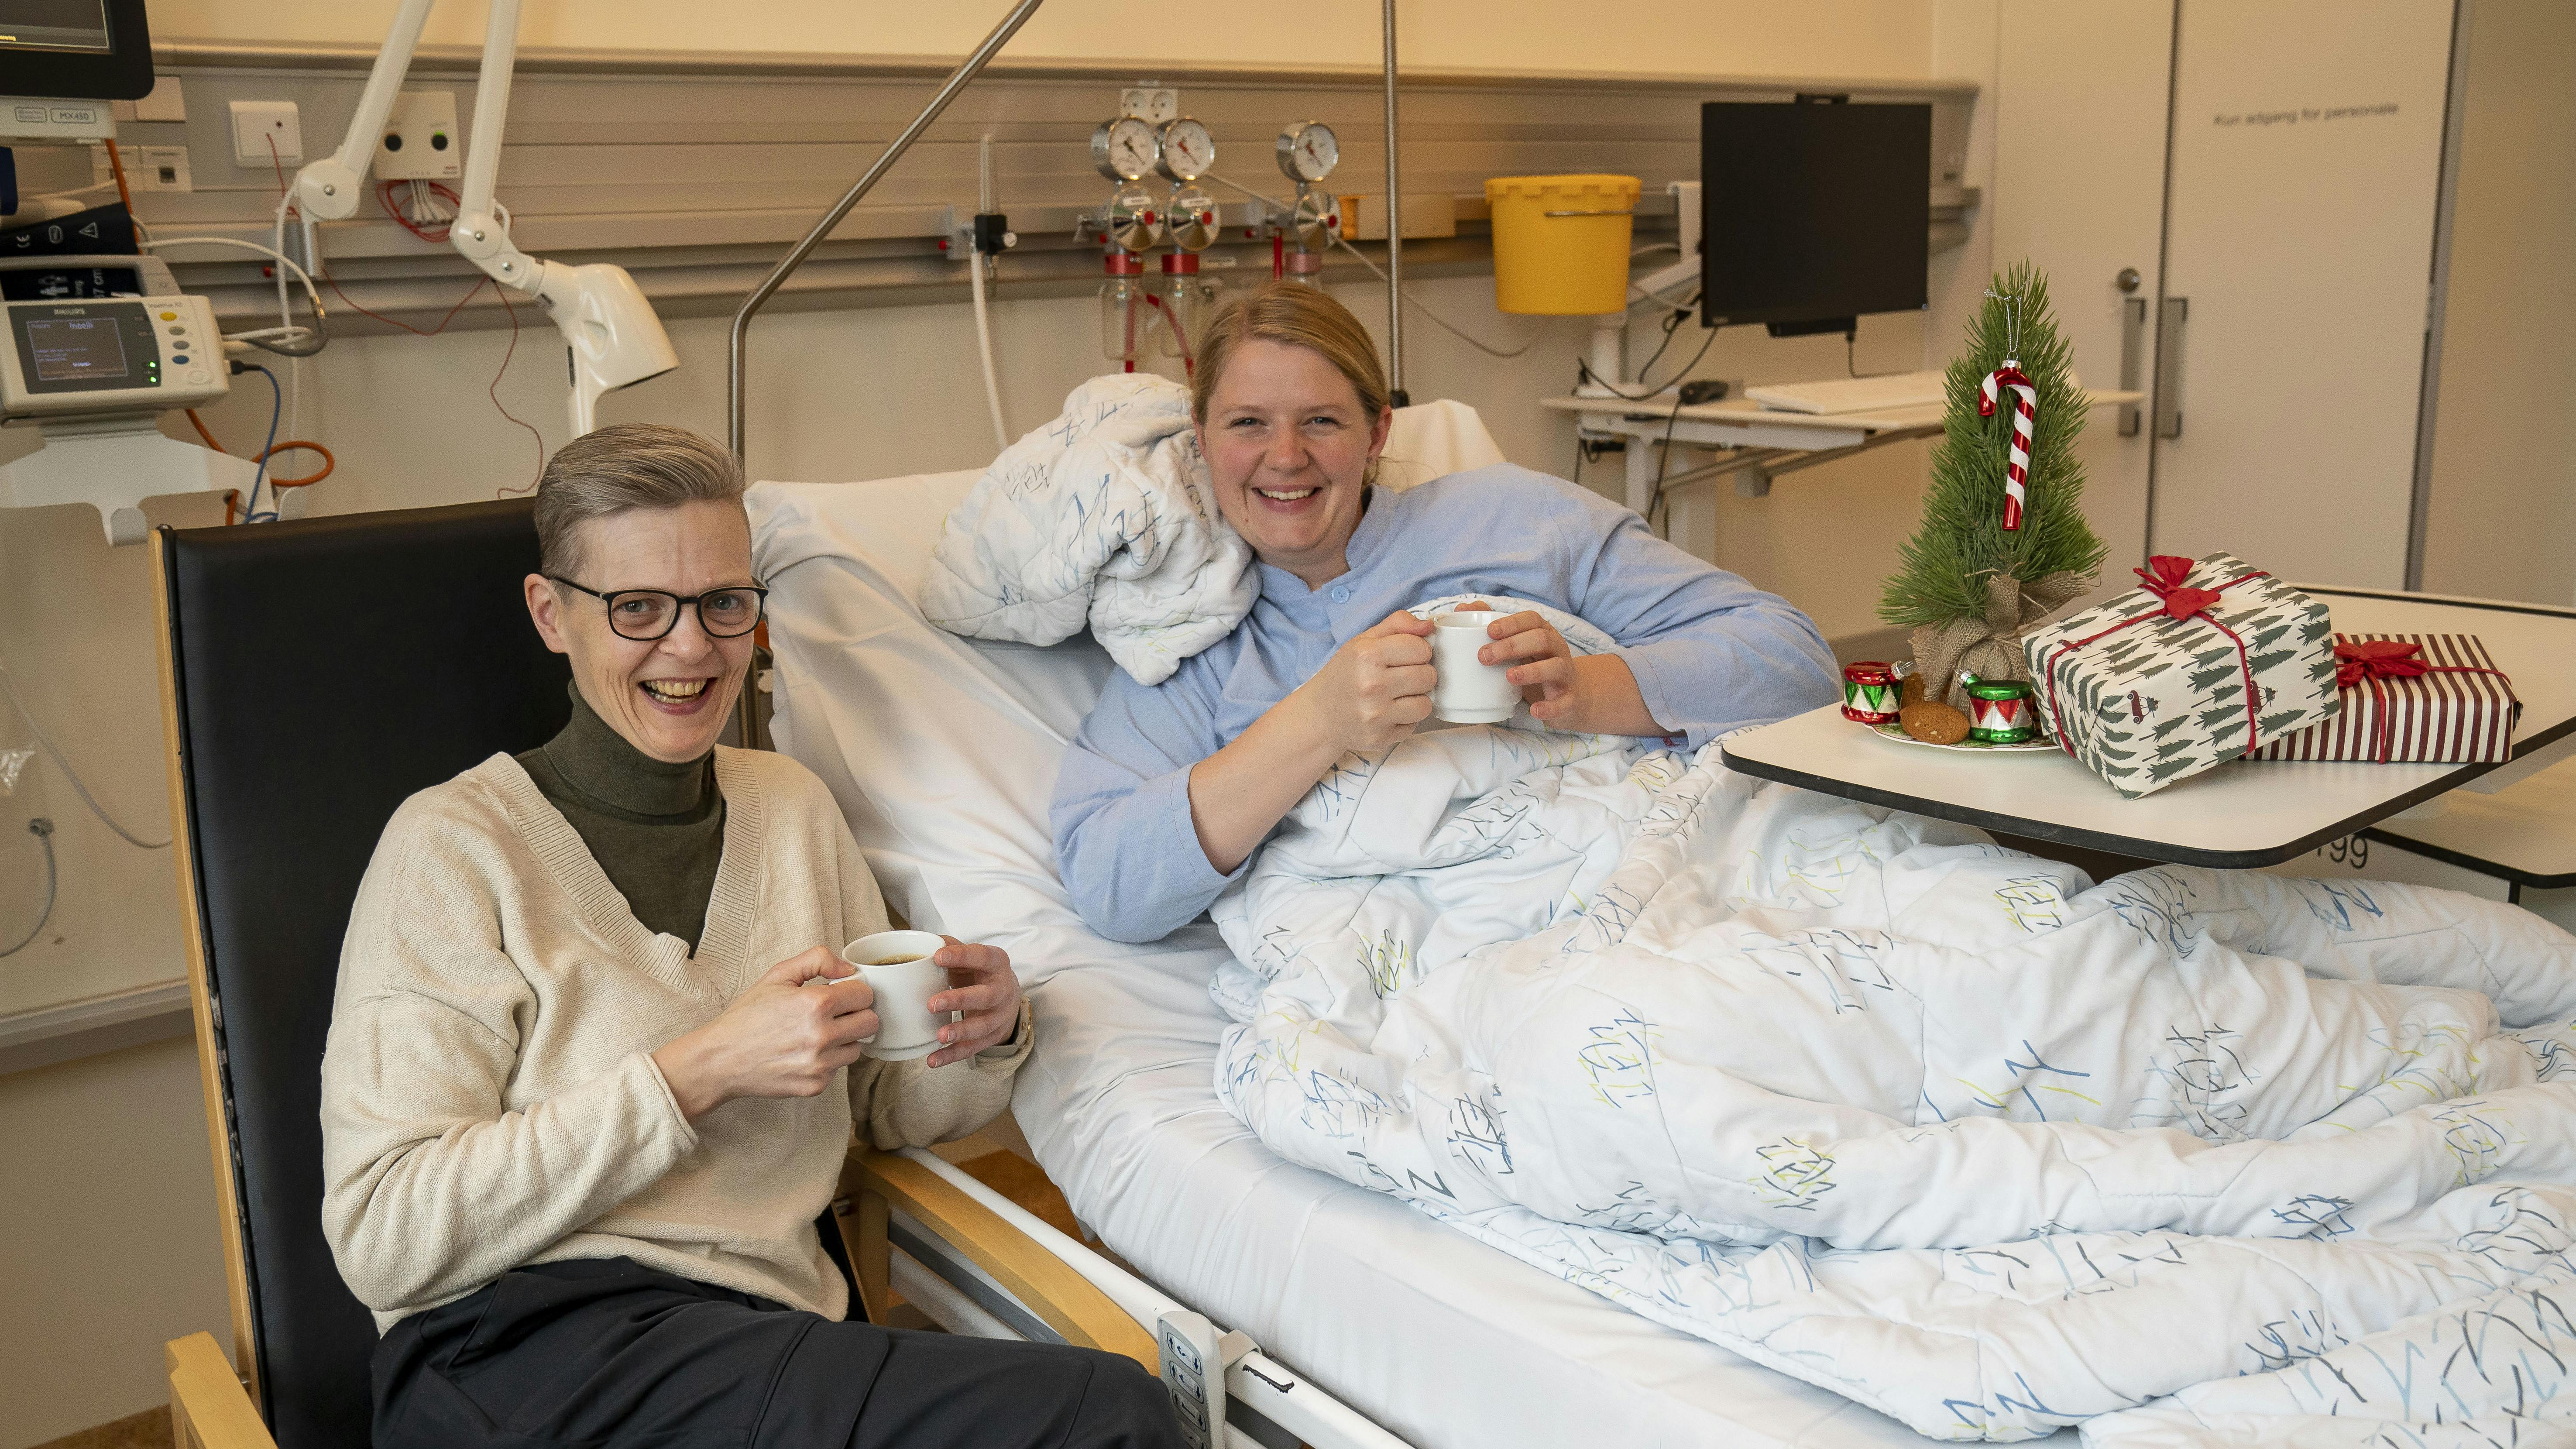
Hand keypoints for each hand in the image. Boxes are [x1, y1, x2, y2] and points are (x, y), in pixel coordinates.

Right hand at [651, 946, 877, 1121]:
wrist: (720, 1059)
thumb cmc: (747, 1016)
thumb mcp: (778, 975)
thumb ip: (817, 960)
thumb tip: (848, 969)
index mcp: (816, 1004)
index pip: (865, 995)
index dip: (854, 991)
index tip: (842, 993)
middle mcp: (823, 1036)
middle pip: (871, 1022)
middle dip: (857, 1014)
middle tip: (835, 1013)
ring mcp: (820, 1065)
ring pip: (858, 1047)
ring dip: (844, 1039)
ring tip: (816, 1034)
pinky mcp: (815, 1086)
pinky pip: (838, 1069)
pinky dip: (827, 1060)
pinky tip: (804, 1053)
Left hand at [925, 937, 1021, 1067]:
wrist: (1008, 996)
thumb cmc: (981, 972)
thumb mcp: (972, 955)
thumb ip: (950, 946)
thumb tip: (923, 942)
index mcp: (997, 963)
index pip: (981, 957)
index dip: (961, 957)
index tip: (937, 957)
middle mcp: (1003, 989)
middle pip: (985, 996)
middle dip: (959, 1000)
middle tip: (932, 1004)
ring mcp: (1000, 1016)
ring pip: (983, 1026)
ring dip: (961, 1031)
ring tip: (939, 1036)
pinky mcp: (993, 1036)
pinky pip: (973, 1048)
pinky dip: (953, 1055)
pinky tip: (933, 1059)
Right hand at [1289, 610, 1436, 755]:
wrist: (1319, 715)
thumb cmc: (1345, 674)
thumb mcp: (1363, 641)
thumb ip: (1398, 625)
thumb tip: (1429, 626)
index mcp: (1367, 655)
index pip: (1421, 649)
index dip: (1419, 650)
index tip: (1406, 656)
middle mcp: (1371, 685)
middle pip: (1428, 676)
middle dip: (1421, 674)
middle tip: (1402, 676)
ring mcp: (1376, 715)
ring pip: (1426, 705)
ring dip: (1417, 699)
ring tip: (1398, 695)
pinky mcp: (1380, 738)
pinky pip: (1414, 725)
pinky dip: (1406, 719)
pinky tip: (1389, 712)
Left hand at [1471, 608, 1583, 724]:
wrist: (1572, 696)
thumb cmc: (1537, 665)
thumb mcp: (1519, 646)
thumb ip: (1494, 629)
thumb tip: (1463, 608)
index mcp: (1544, 634)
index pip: (1532, 620)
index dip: (1512, 623)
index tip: (1490, 631)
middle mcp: (1557, 650)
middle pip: (1541, 640)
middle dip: (1512, 646)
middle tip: (1485, 656)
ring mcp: (1565, 675)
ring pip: (1555, 667)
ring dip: (1532, 671)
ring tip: (1509, 676)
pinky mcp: (1570, 700)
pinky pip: (1563, 702)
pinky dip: (1550, 706)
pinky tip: (1534, 710)